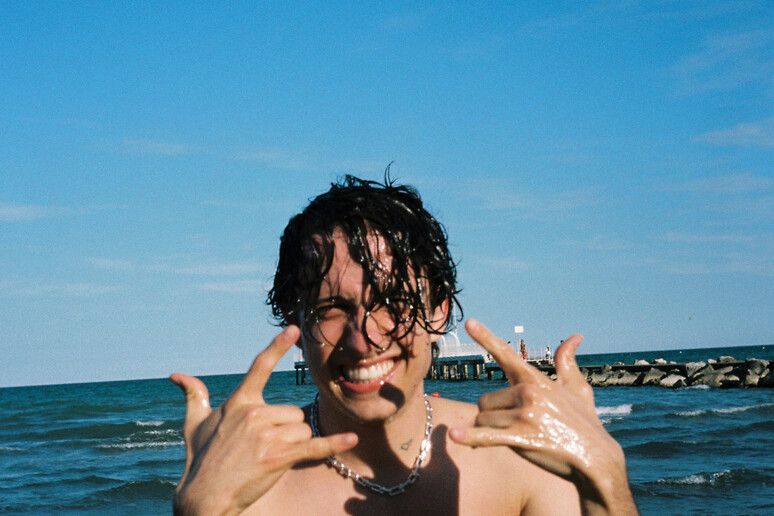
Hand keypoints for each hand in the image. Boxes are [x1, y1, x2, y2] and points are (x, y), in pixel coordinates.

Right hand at [170, 326, 357, 515]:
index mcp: (239, 402)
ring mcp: (267, 435)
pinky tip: (352, 439)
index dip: (276, 346)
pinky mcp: (279, 456)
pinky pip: (315, 445)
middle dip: (285, 430)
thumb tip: (177, 376)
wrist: (203, 497)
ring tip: (267, 458)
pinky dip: (335, 444)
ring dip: (293, 444)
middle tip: (261, 447)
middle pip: (293, 412)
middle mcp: (254, 414)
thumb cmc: (199, 460)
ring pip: (302, 429)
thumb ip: (194, 396)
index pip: (259, 366)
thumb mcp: (194, 424)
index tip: (292, 329)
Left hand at [449, 319, 636, 515]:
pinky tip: (454, 436)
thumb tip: (576, 337)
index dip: (486, 337)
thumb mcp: (578, 388)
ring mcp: (525, 415)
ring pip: (482, 420)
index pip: (506, 355)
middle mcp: (527, 392)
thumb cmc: (584, 422)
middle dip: (493, 416)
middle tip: (516, 427)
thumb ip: (567, 362)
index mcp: (535, 379)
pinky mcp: (522, 438)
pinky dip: (470, 438)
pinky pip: (487, 436)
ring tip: (517, 438)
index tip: (469, 322)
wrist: (597, 458)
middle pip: (484, 402)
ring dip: (491, 432)